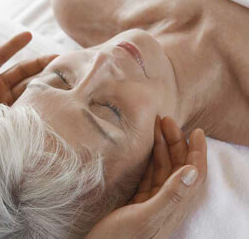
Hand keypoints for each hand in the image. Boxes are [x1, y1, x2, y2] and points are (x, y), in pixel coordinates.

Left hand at [0, 32, 56, 164]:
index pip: (0, 56)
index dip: (14, 44)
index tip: (28, 34)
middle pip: (22, 71)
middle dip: (39, 63)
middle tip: (59, 58)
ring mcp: (6, 103)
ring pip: (29, 87)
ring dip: (44, 80)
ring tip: (63, 76)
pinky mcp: (13, 117)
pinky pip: (30, 104)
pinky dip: (42, 99)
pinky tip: (54, 96)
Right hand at [87, 116, 206, 238]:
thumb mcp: (146, 217)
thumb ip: (171, 196)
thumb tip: (192, 170)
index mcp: (175, 205)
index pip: (194, 173)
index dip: (197, 151)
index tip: (195, 130)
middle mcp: (167, 201)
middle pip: (178, 166)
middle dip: (175, 142)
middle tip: (165, 120)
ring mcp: (153, 200)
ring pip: (162, 167)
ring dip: (161, 147)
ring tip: (154, 127)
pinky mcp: (139, 200)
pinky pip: (148, 174)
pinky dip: (148, 158)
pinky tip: (144, 148)